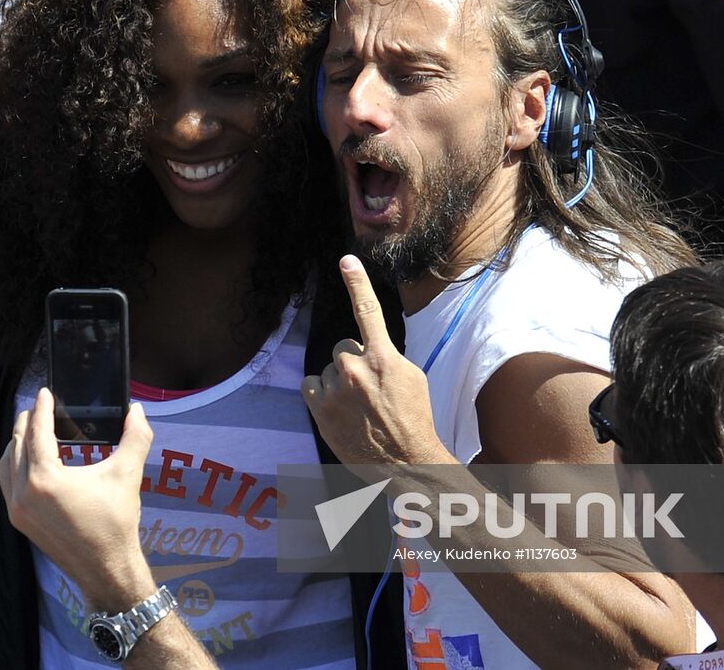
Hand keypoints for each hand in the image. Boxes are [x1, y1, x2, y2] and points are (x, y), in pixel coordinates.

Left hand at [0, 389, 157, 609]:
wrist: (106, 568)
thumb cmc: (115, 522)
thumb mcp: (127, 475)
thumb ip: (135, 437)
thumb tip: (138, 410)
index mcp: (45, 479)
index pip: (37, 433)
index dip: (43, 409)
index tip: (46, 392)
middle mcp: (23, 493)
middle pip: (16, 445)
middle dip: (26, 422)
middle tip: (38, 406)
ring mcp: (18, 510)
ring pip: (6, 465)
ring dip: (16, 443)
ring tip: (30, 428)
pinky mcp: (19, 522)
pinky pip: (7, 484)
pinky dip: (13, 465)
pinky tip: (28, 460)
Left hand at [302, 256, 450, 471]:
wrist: (404, 462)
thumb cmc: (412, 418)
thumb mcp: (412, 377)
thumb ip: (387, 356)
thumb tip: (370, 346)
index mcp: (384, 359)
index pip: (368, 312)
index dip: (357, 283)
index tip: (346, 260)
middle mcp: (357, 371)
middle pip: (343, 347)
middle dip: (353, 361)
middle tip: (368, 388)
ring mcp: (336, 391)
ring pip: (329, 367)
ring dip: (339, 380)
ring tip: (356, 405)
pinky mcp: (320, 410)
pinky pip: (310, 384)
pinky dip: (321, 392)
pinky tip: (337, 407)